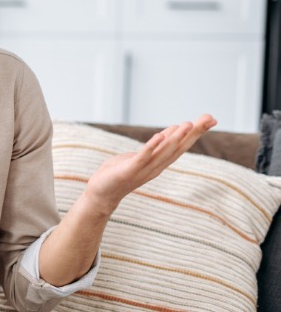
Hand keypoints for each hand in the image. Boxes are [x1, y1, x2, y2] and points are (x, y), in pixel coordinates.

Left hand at [83, 114, 217, 213]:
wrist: (101, 194)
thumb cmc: (119, 173)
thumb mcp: (140, 155)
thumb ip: (156, 146)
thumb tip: (172, 131)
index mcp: (158, 162)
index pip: (180, 145)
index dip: (196, 133)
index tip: (211, 119)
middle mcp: (155, 167)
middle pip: (177, 148)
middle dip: (193, 133)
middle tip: (209, 118)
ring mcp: (143, 169)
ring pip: (163, 152)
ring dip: (175, 138)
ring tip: (188, 124)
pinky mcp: (128, 170)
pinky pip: (142, 157)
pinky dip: (151, 147)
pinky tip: (159, 136)